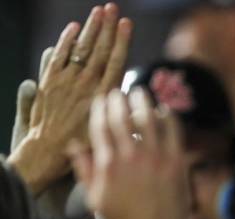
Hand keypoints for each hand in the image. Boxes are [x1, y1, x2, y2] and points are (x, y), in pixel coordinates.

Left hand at [8, 4, 131, 194]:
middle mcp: (86, 85)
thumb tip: (149, 112)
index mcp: (104, 96)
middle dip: (107, 28)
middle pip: (100, 50)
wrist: (48, 151)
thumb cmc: (83, 146)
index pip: (115, 61)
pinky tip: (73, 28)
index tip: (127, 24)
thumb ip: (129, 120)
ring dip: (90, 29)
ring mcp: (67, 82)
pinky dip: (65, 41)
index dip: (122, 41)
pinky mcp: (49, 82)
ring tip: (99, 11)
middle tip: (113, 9)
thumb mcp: (112, 133)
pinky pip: (58, 56)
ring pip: (81, 49)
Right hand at [71, 89, 187, 218]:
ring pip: (149, 119)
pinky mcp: (176, 162)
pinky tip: (165, 110)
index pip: (101, 126)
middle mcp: (131, 157)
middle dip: (119, 100)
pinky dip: (168, 117)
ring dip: (143, 102)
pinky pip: (173, 131)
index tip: (101, 98)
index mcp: (108, 164)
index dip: (100, 108)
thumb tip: (73, 144)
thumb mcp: (95, 198)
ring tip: (141, 93)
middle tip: (119, 91)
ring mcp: (156, 158)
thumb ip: (84, 169)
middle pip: (123, 117)